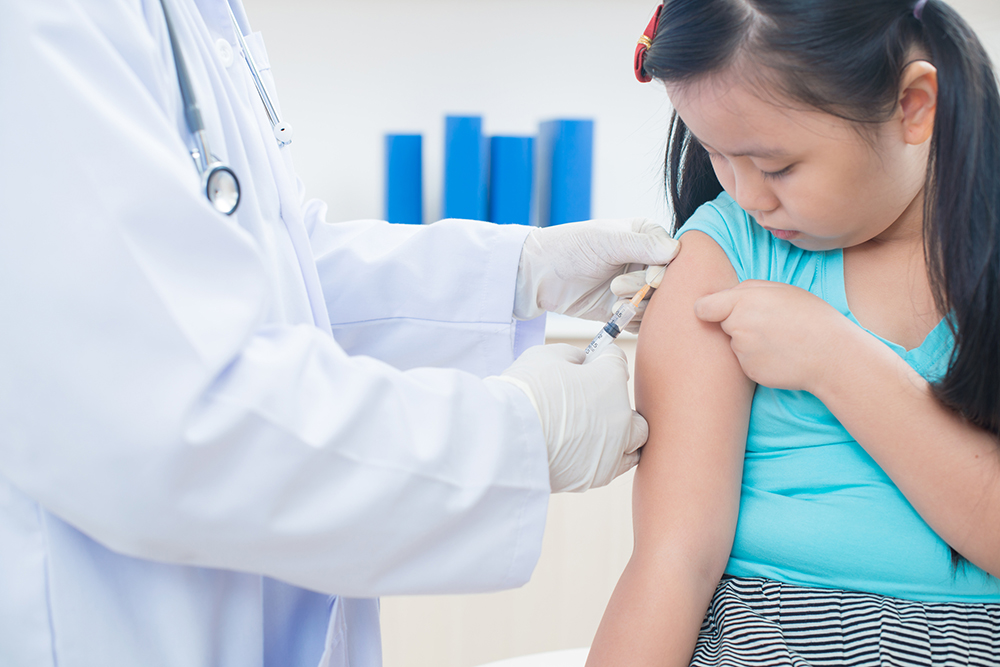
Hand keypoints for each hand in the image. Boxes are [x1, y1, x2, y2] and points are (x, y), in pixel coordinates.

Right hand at [486, 344, 646, 492]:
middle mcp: (622, 419)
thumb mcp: (546, 356)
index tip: (590, 363)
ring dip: (619, 439)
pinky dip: (601, 459)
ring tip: (592, 434)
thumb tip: (580, 364)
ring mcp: (612, 452)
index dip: (601, 360)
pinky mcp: (595, 477)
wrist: (506, 439)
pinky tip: (579, 451)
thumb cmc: (525, 393)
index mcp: (612, 382)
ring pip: (632, 447)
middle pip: (637, 415)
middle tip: (594, 405)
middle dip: (620, 409)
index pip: (617, 362)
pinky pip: (610, 466)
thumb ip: (572, 357)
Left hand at [514, 218, 679, 322]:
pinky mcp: (624, 307)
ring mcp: (635, 285)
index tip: (651, 278)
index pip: (674, 255)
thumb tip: (675, 249)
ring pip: (657, 303)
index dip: (665, 270)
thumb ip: (642, 245)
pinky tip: (614, 313)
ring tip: (613, 301)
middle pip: (668, 282)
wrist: (540, 275)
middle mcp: (645, 260)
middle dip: (646, 289)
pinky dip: (633, 320)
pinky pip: (643, 320)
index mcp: (646, 236)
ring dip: (638, 306)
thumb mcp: (606, 241)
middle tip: (617, 286)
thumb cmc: (570, 248)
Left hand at [694, 280, 853, 391]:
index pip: (703, 308)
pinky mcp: (749, 371)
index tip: (715, 312)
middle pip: (723, 324)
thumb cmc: (810, 316)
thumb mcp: (781, 290)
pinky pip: (746, 362)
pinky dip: (758, 359)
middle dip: (737, 323)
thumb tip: (724, 295)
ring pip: (736, 344)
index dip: (708, 309)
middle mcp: (737, 327)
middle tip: (767, 324)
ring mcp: (742, 352)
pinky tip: (780, 356)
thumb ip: (747, 290)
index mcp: (742, 301)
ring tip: (779, 340)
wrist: (831, 354)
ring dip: (750, 342)